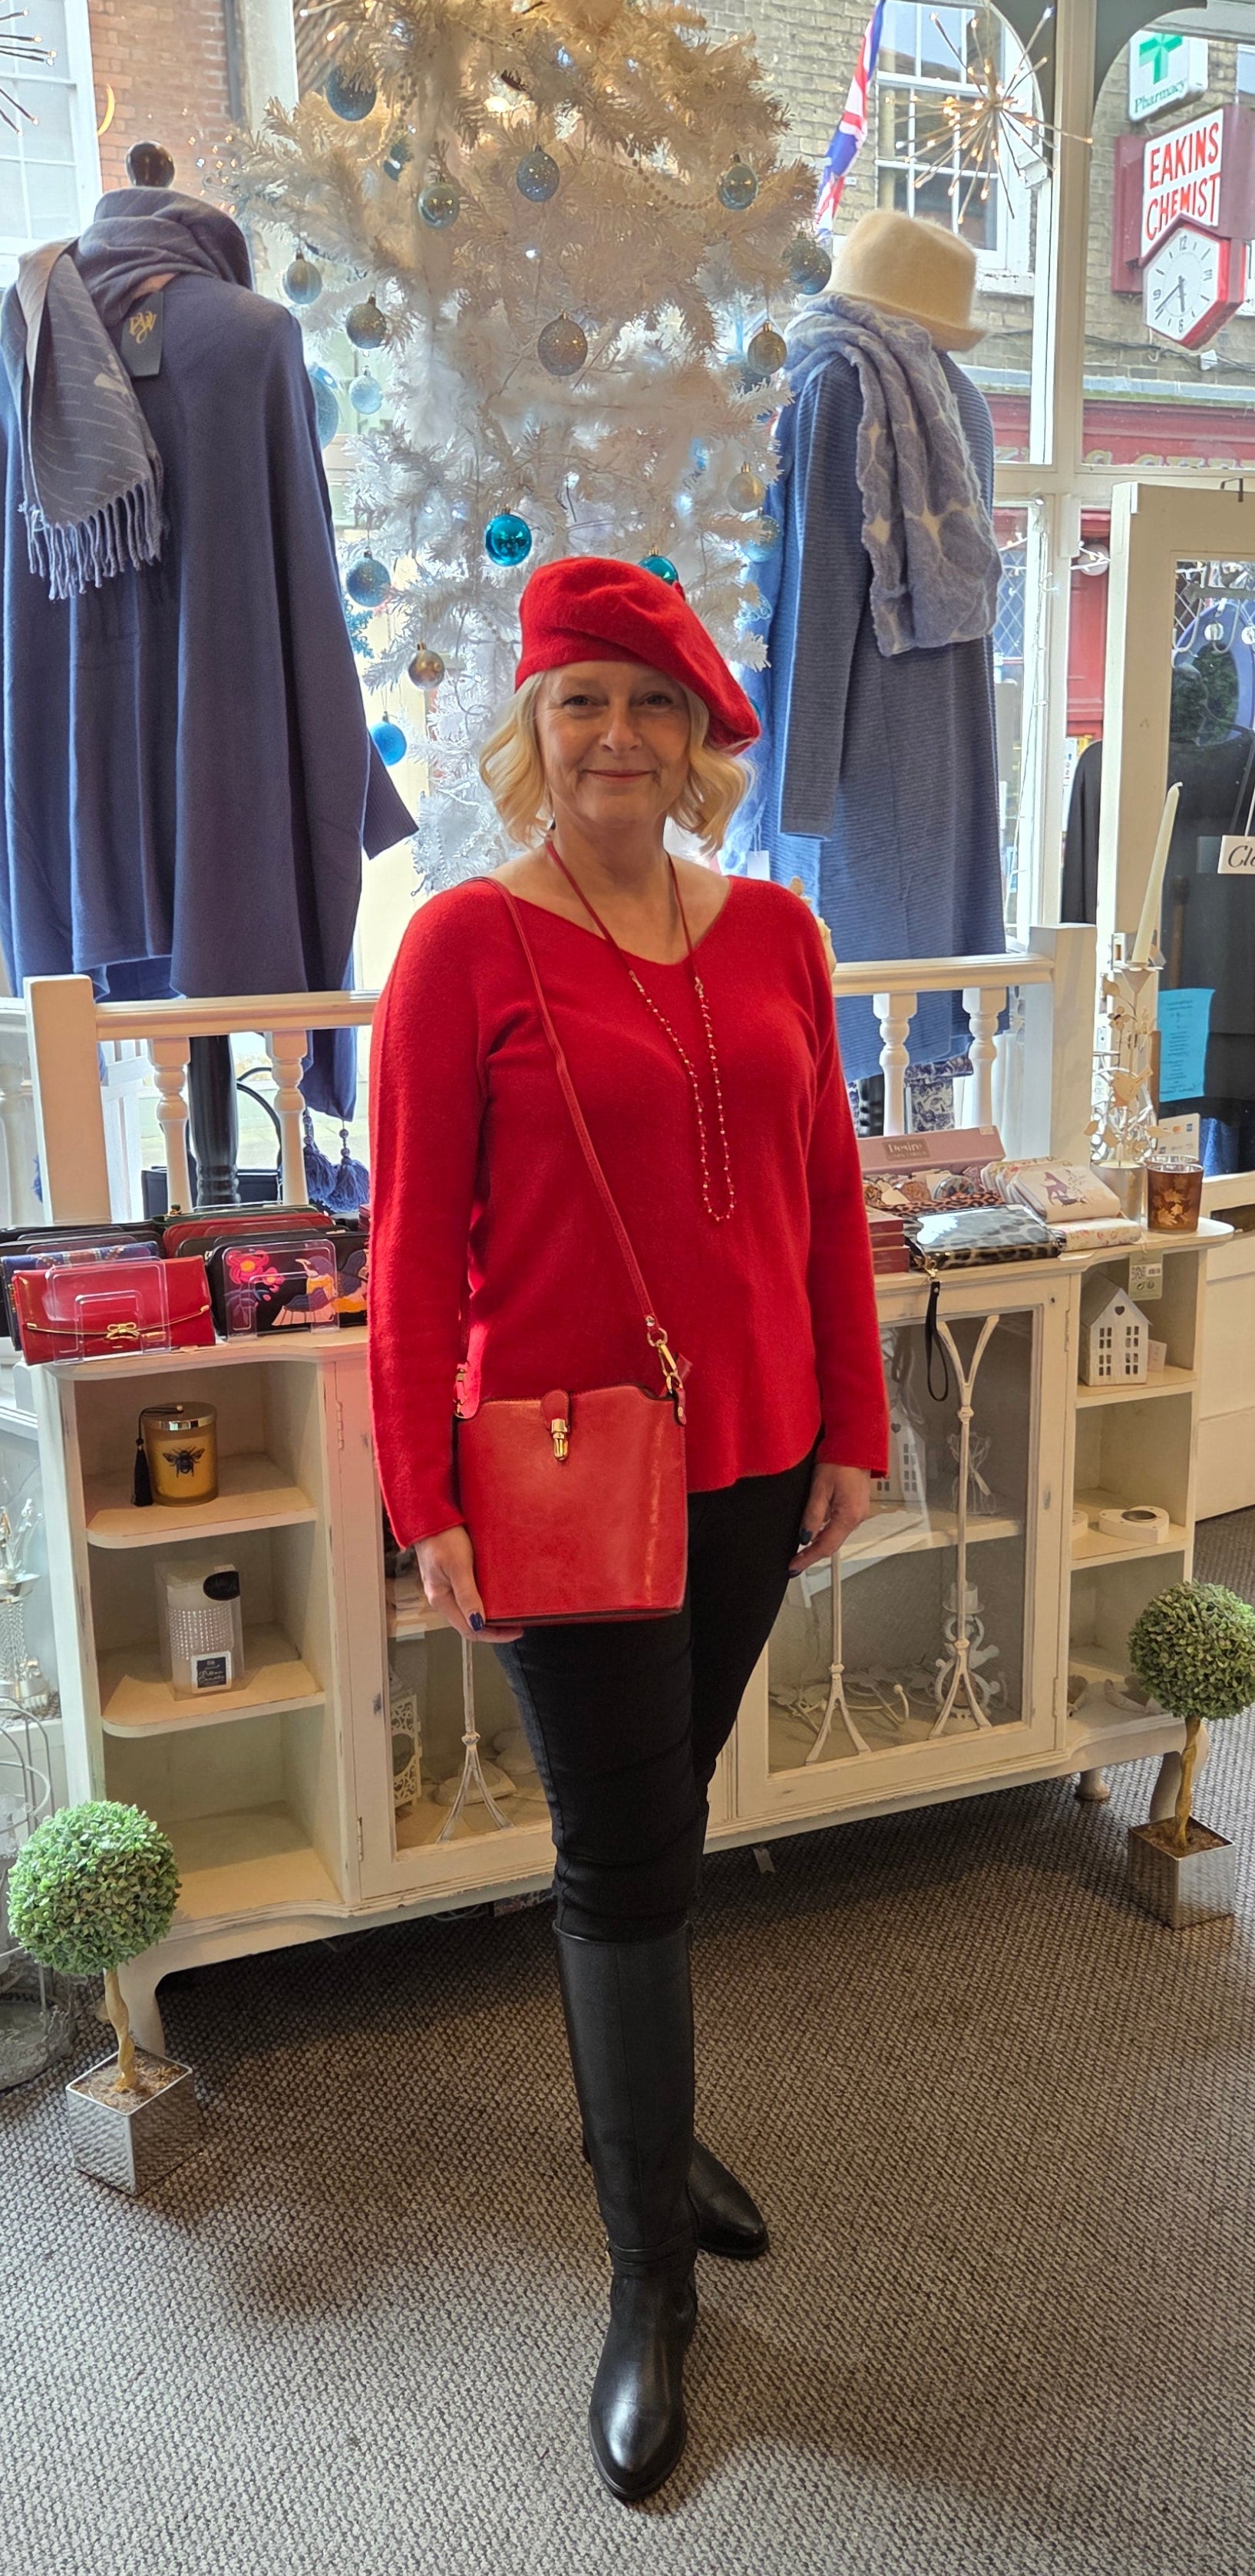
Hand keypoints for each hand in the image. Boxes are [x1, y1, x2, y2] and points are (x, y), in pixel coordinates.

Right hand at [416, 1525, 523, 1642]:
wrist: (431, 1516)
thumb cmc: (441, 1537)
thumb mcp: (458, 1566)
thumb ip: (467, 1595)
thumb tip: (478, 1623)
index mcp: (441, 1599)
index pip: (469, 1630)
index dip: (494, 1635)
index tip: (515, 1631)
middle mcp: (443, 1598)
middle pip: (470, 1624)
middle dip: (494, 1628)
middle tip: (517, 1623)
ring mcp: (447, 1588)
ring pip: (470, 1611)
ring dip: (490, 1615)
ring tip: (510, 1611)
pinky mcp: (452, 1578)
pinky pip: (470, 1597)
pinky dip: (485, 1601)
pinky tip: (497, 1596)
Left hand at [789, 1463, 873, 1574]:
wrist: (855, 1446)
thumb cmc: (839, 1461)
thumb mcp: (819, 1487)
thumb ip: (812, 1515)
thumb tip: (804, 1537)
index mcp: (849, 1515)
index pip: (826, 1546)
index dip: (808, 1559)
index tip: (794, 1567)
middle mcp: (857, 1517)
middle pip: (832, 1544)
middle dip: (812, 1555)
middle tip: (794, 1563)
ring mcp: (858, 1513)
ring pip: (835, 1535)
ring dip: (818, 1544)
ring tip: (800, 1552)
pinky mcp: (855, 1507)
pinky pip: (839, 1525)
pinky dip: (825, 1532)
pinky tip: (814, 1532)